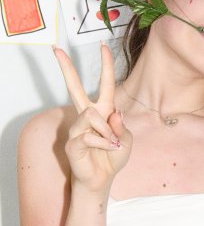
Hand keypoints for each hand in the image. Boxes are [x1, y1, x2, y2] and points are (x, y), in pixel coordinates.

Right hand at [54, 43, 131, 193]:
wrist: (102, 178)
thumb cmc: (112, 157)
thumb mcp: (126, 139)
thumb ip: (121, 125)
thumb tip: (113, 112)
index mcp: (103, 111)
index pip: (105, 84)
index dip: (105, 66)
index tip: (103, 46)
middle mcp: (87, 115)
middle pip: (74, 87)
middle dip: (66, 67)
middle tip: (56, 49)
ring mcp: (77, 127)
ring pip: (92, 115)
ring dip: (108, 131)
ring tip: (112, 143)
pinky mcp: (72, 141)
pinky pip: (90, 135)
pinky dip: (104, 143)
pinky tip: (106, 149)